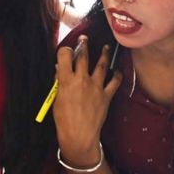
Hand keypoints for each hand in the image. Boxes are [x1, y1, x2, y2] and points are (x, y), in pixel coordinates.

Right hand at [54, 35, 121, 164]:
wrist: (79, 135)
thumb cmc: (63, 119)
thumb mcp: (56, 99)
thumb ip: (59, 82)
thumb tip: (60, 69)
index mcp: (66, 80)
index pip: (65, 56)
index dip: (65, 50)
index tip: (66, 50)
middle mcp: (82, 80)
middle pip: (84, 56)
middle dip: (84, 44)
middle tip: (85, 38)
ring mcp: (96, 87)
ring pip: (102, 65)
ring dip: (104, 54)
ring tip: (106, 47)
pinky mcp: (106, 95)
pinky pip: (115, 82)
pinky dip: (118, 75)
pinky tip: (118, 70)